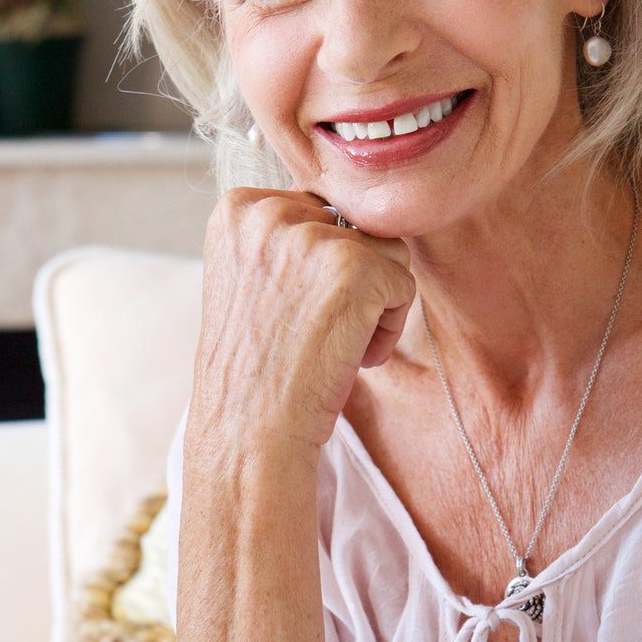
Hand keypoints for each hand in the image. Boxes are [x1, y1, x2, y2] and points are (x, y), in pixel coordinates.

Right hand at [191, 187, 416, 453]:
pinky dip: (389, 329)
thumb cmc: (255, 368)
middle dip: (349, 280)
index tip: (293, 310)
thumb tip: (349, 215)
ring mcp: (312, 237)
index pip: (317, 209)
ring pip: (385, 251)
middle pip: (353, 226)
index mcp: (238, 209)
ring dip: (372, 303)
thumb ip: (286, 238)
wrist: (248, 432)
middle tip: (314, 332)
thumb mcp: (250, 279)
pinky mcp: (355, 268)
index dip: (317, 268)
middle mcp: (269, 212)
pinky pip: (403, 286)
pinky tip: (350, 358)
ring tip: (333, 344)